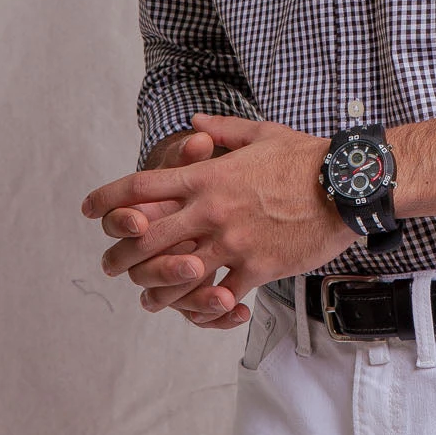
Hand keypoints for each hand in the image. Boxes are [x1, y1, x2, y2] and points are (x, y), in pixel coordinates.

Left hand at [82, 114, 357, 331]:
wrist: (346, 186)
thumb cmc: (305, 157)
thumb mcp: (261, 133)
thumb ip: (222, 133)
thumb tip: (195, 124)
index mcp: (208, 176)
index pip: (143, 187)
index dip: (110, 199)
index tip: (89, 209)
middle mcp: (211, 210)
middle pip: (147, 237)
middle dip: (121, 254)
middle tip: (109, 264)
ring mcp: (232, 242)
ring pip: (177, 275)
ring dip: (157, 289)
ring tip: (148, 298)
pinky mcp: (256, 268)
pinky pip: (220, 295)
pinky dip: (207, 305)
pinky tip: (201, 310)